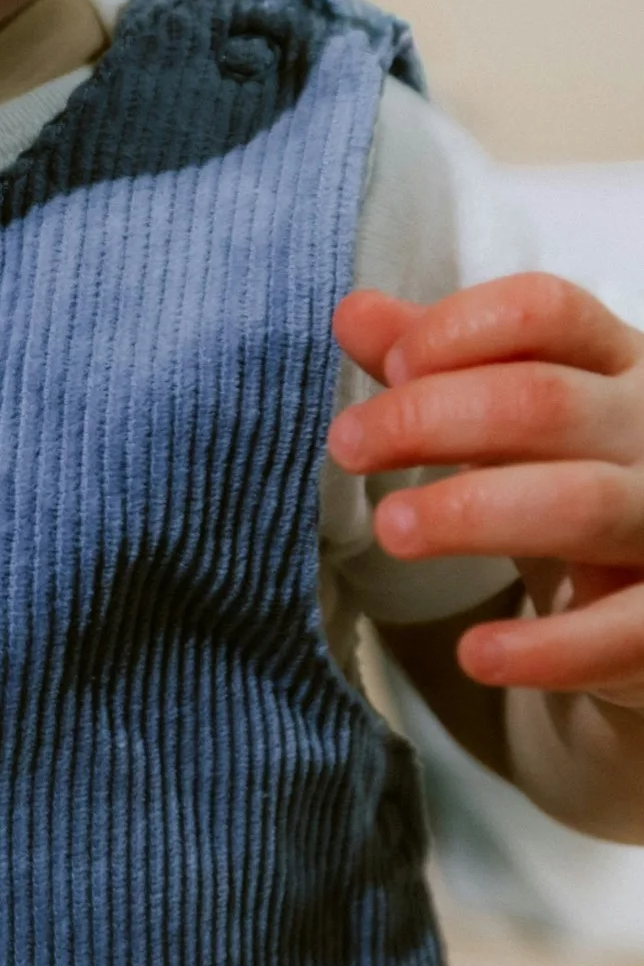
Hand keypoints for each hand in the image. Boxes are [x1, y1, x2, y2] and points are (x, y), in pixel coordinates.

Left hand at [330, 274, 643, 702]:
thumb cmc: (573, 476)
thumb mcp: (513, 412)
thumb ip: (436, 364)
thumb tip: (353, 314)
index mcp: (617, 362)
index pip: (545, 311)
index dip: (459, 329)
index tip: (389, 366)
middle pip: (543, 401)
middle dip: (432, 418)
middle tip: (349, 446)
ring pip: (581, 503)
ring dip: (473, 513)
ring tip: (392, 530)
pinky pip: (621, 629)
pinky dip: (550, 647)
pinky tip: (479, 653)